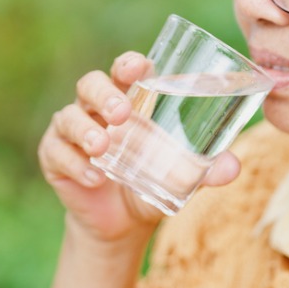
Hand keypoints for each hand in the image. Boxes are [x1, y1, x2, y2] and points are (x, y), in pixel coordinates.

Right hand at [37, 52, 240, 243]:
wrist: (122, 223)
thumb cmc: (152, 181)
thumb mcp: (180, 177)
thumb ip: (206, 170)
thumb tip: (234, 167)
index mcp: (128, 100)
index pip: (124, 70)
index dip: (129, 63)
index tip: (139, 67)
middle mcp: (96, 109)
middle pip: (91, 84)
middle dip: (104, 94)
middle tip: (121, 113)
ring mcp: (71, 131)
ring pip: (69, 116)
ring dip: (85, 129)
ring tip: (102, 147)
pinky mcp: (54, 157)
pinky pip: (57, 153)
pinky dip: (75, 164)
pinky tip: (93, 177)